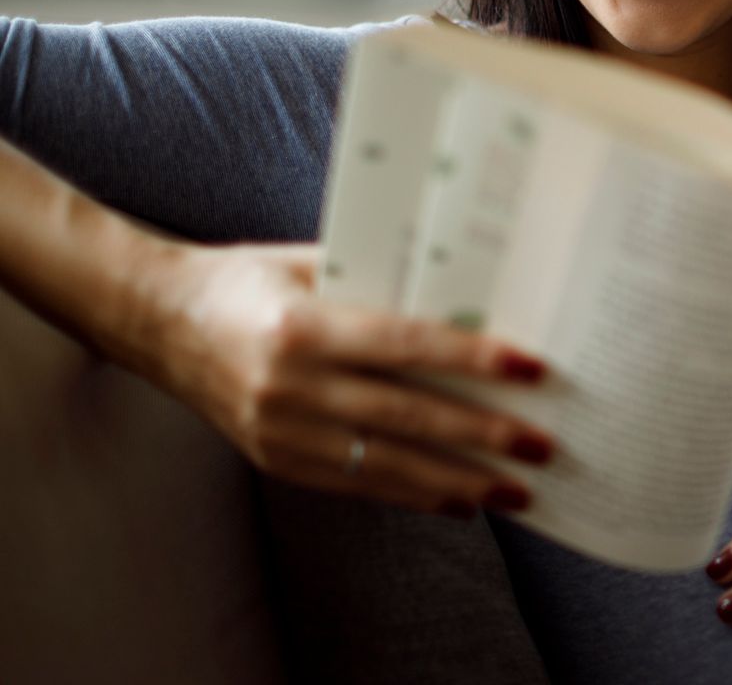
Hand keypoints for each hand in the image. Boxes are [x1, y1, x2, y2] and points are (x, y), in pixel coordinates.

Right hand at [144, 240, 556, 518]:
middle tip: (541, 446)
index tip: (531, 369)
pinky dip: (413, 495)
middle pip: (407, 414)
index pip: (407, 344)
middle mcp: (291, 386)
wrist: (157, 321)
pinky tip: (460, 502)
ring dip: (460, 482)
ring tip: (516, 492)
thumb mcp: (309, 263)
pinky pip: (357, 484)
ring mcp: (281, 431)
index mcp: (303, 326)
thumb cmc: (247, 279)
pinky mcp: (275, 460)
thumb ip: (380, 280)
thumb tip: (470, 293)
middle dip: (483, 435)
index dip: (473, 359)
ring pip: (387, 463)